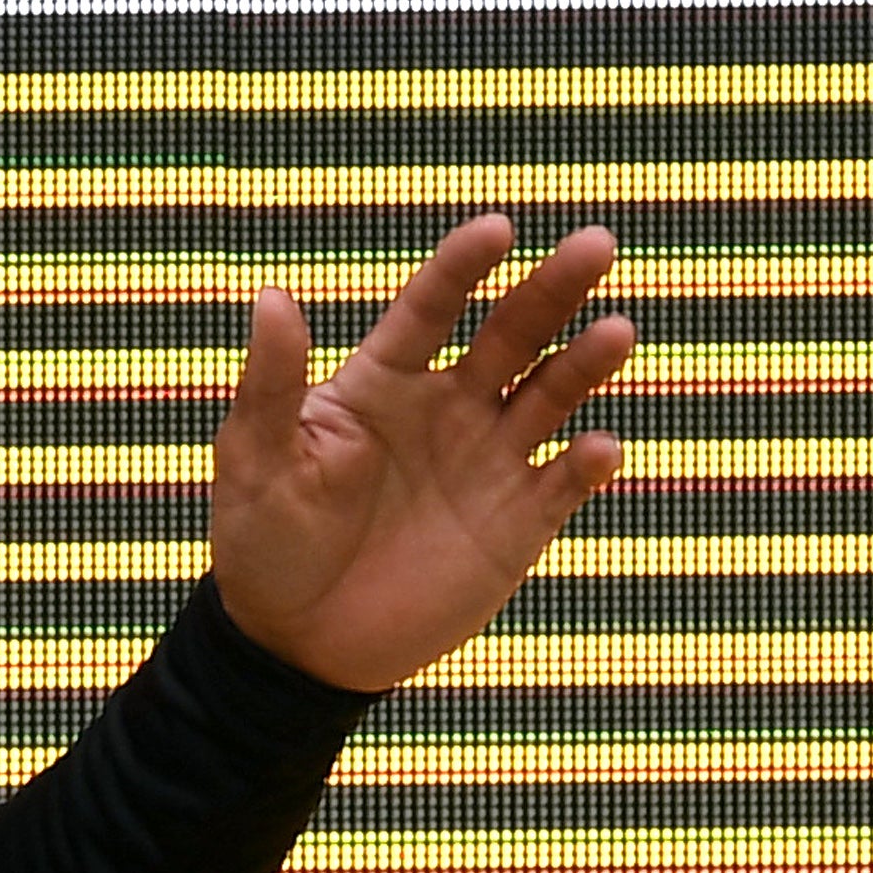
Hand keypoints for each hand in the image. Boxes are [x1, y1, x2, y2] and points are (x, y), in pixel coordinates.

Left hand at [209, 216, 637, 692]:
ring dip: (585, 362)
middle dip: (554, 288)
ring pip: (551, 395)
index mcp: (385, 380)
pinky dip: (586, 463)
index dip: (463, 266)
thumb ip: (271, 384)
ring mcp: (488, 462)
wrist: (299, 643)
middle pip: (512, 333)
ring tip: (617, 331)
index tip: (497, 229)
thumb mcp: (255, 460)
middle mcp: (447, 407)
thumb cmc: (264, 541)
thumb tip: (272, 296)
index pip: (433, 307)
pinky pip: (563, 483)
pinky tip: (597, 447)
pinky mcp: (518, 523)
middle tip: (596, 244)